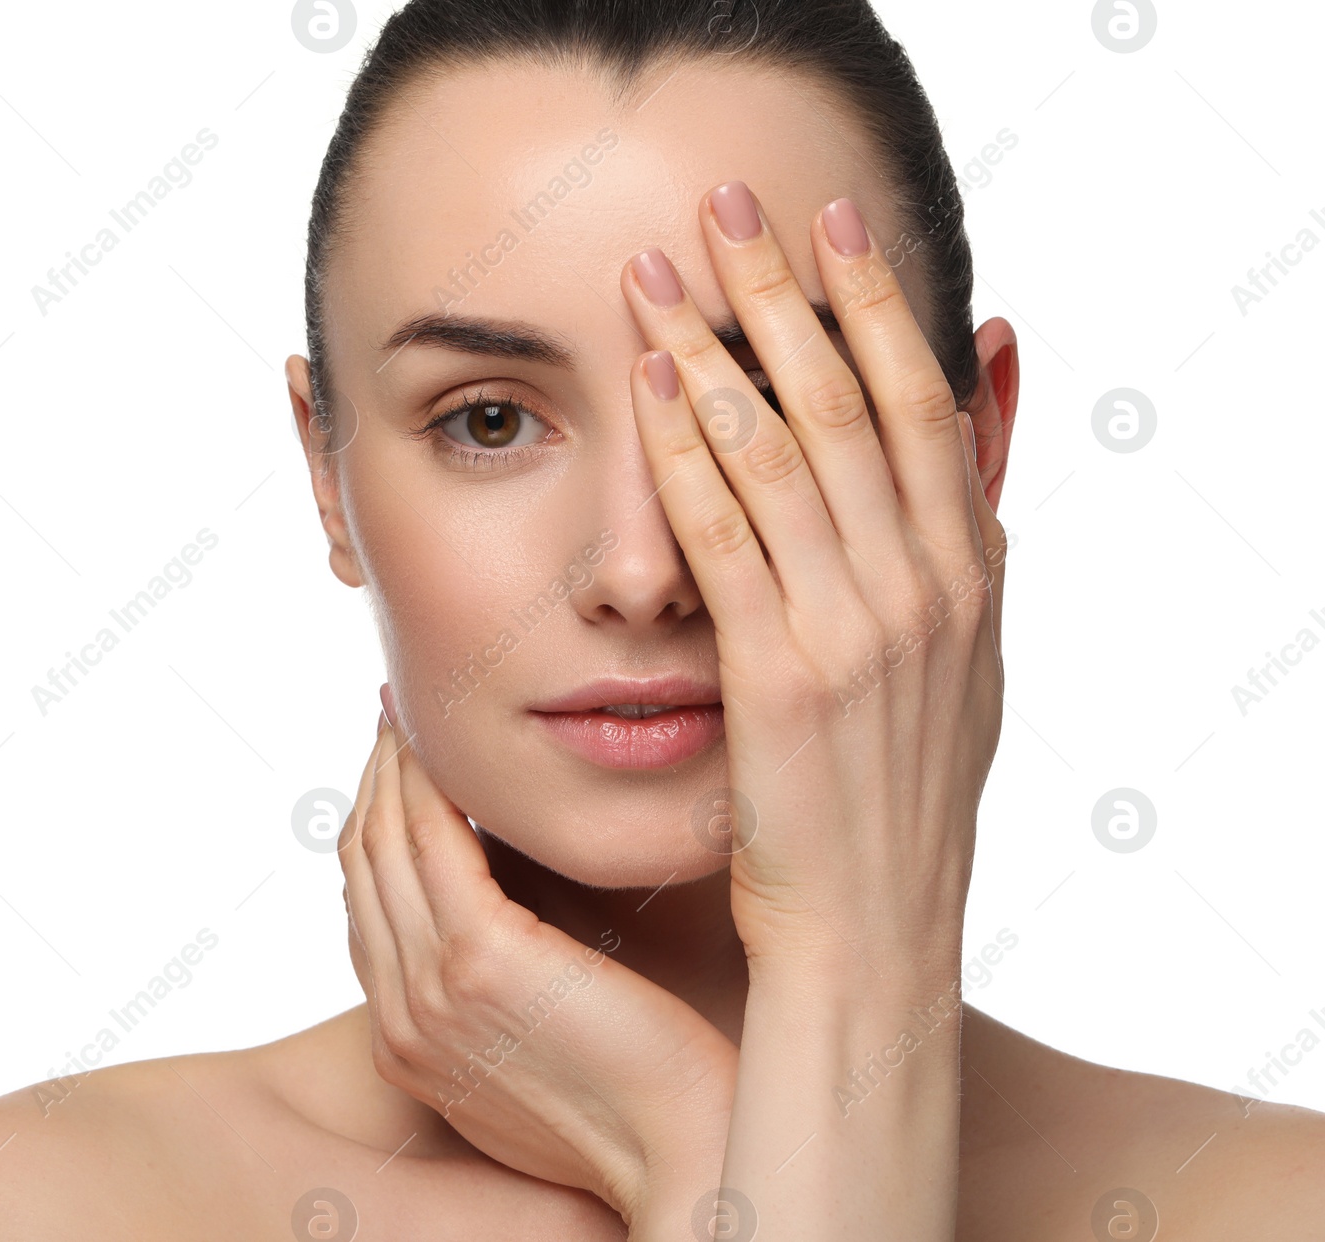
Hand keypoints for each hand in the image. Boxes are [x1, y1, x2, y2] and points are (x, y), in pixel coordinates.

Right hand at [337, 700, 736, 1221]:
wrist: (687, 1153)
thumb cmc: (642, 1092)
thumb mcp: (542, 1036)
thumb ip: (502, 979)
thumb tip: (509, 905)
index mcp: (405, 1039)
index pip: (366, 902)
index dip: (376, 820)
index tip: (403, 759)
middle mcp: (399, 1017)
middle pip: (362, 862)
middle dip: (377, 778)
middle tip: (402, 714)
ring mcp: (429, 991)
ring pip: (386, 840)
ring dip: (399, 764)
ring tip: (423, 712)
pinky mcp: (478, 961)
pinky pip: (432, 840)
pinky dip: (435, 781)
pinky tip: (457, 744)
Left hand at [621, 186, 1006, 978]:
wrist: (871, 944)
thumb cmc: (892, 813)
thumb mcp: (956, 678)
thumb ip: (952, 556)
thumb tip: (961, 440)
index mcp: (969, 582)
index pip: (923, 405)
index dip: (878, 304)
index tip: (831, 224)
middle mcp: (925, 590)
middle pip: (851, 400)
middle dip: (785, 292)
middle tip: (729, 203)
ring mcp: (859, 632)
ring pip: (785, 451)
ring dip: (718, 348)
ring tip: (661, 272)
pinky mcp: (783, 680)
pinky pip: (728, 538)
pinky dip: (686, 454)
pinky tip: (647, 388)